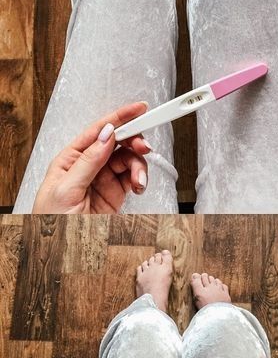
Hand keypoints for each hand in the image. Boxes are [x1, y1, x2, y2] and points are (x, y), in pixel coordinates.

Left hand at [32, 103, 151, 213]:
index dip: (120, 117)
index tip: (139, 109)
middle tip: (145, 147)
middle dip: (134, 142)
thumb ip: (89, 161)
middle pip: (119, 143)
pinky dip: (140, 179)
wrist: (59, 248)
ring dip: (139, 166)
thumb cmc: (52, 219)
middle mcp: (89, 164)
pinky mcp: (116, 192)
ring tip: (140, 180)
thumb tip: (107, 135)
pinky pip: (133, 178)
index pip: (99, 131)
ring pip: (129, 160)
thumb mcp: (66, 188)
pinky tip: (139, 186)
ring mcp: (104, 178)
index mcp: (71, 158)